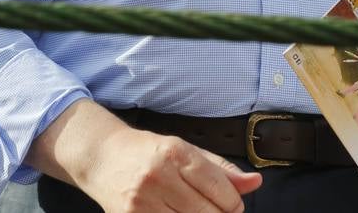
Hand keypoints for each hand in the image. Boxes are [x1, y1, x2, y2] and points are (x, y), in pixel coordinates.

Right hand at [77, 128, 261, 212]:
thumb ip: (222, 169)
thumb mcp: (188, 150)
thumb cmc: (150, 152)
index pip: (217, 185)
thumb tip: (255, 183)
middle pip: (206, 211)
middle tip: (220, 212)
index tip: (234, 204)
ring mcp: (142, 201)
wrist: (103, 158)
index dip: (233, 201)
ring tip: (200, 212)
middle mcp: (158, 176)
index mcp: (176, 153)